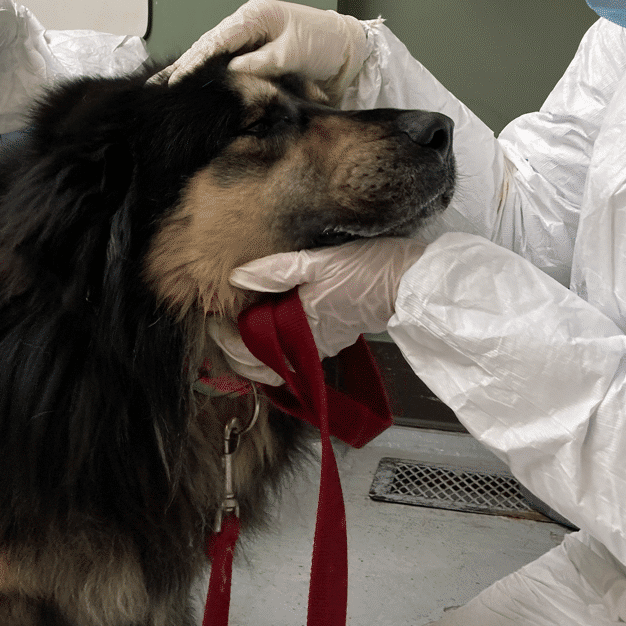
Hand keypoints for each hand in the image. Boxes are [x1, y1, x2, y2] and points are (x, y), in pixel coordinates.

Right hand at [153, 0, 370, 100]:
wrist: (347, 50)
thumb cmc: (323, 45)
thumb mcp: (290, 54)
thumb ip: (258, 63)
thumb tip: (228, 72)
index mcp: (254, 16)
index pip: (215, 41)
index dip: (193, 62)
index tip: (175, 81)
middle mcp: (247, 24)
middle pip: (207, 46)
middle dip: (182, 65)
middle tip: (156, 85)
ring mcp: (250, 37)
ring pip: (212, 53)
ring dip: (191, 70)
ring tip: (164, 86)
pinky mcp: (255, 51)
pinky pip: (225, 61)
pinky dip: (207, 71)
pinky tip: (191, 82)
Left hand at [209, 238, 425, 382]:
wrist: (410, 282)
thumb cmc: (370, 270)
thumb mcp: (318, 261)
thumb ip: (275, 270)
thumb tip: (238, 277)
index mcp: (301, 326)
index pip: (251, 349)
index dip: (227, 339)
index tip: (214, 322)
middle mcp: (309, 343)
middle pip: (261, 365)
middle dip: (236, 353)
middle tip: (219, 329)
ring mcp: (321, 344)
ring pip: (277, 362)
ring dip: (255, 352)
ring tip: (238, 330)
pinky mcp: (332, 339)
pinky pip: (295, 354)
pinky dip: (276, 348)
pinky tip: (269, 329)